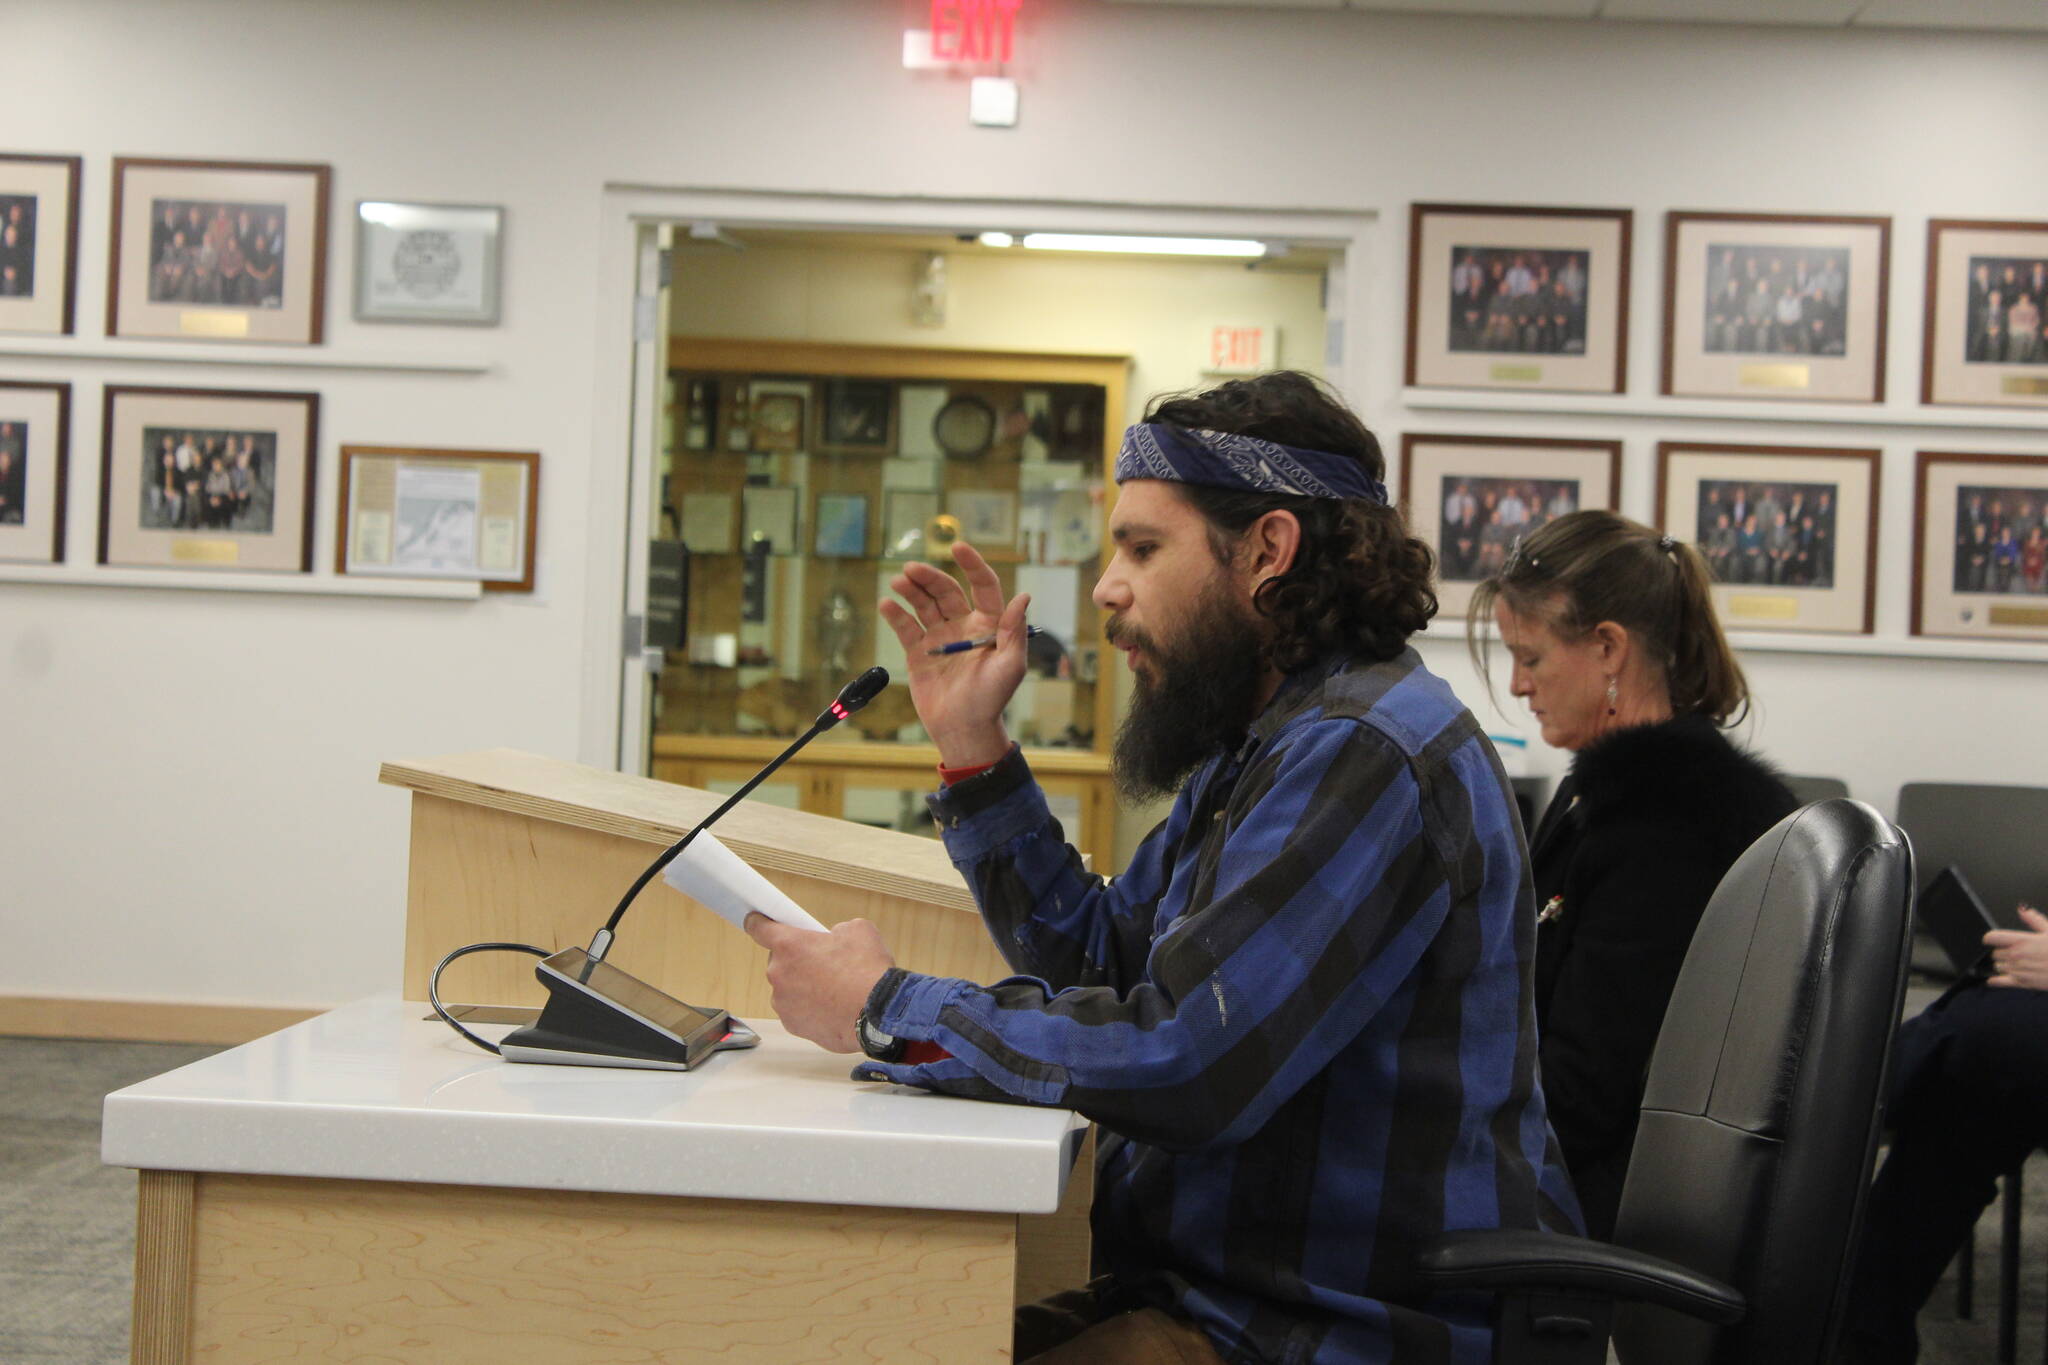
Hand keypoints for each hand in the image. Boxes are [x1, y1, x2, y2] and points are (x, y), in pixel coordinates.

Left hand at [744, 913, 894, 1052]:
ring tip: (833, 991)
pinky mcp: (792, 1025)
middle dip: (798, 961)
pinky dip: (810, 1009)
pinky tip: (833, 1008)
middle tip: (824, 965)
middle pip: (779, 962)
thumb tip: (835, 939)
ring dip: (803, 987)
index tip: (757, 922)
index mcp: (789, 945)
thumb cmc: (867, 972)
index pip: (759, 928)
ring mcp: (783, 1002)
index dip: (759, 923)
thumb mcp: (858, 931)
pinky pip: (797, 1011)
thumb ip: (836, 930)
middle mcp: (779, 973)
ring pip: (788, 989)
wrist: (879, 1014)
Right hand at [877, 540, 1029, 767]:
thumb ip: (1013, 631)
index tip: (958, 547)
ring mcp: (940, 637)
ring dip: (911, 590)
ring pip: (924, 604)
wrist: (964, 729)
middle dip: (930, 577)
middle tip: (911, 569)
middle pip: (947, 591)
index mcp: (989, 624)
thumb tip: (1023, 596)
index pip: (983, 585)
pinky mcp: (919, 652)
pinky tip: (887, 604)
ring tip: (898, 582)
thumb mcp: (1010, 666)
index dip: (973, 565)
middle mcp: (964, 625)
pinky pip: (906, 627)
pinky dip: (896, 614)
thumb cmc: (992, 699)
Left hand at [1984, 906, 2047, 990]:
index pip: (1993, 937)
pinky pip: (2002, 982)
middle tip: (2014, 952)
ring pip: (1998, 966)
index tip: (1992, 939)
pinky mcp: (2023, 983)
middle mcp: (2017, 955)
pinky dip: (1996, 981)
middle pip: (1995, 953)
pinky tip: (1992, 980)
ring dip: (2003, 965)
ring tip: (2017, 963)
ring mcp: (2018, 969)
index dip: (1991, 938)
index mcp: (2023, 941)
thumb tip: (2023, 909)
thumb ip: (2034, 920)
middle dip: (2001, 952)